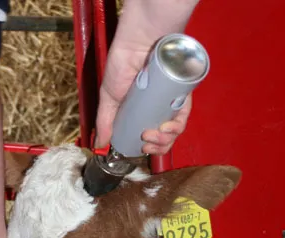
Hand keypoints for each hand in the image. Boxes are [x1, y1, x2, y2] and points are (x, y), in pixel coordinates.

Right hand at [95, 0, 198, 154]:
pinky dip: (177, 126)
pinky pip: (184, 116)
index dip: (149, 147)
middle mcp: (157, 109)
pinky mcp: (181, 94)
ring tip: (154, 134)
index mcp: (141, 112)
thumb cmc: (121, 65)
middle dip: (158, 147)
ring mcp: (170, 102)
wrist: (138, 43)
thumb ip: (104, 122)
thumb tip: (99, 146)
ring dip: (166, 139)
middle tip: (147, 143)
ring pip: (175, 130)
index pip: (149, 136)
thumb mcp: (108, 98)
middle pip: (164, 137)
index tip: (142, 148)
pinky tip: (167, 128)